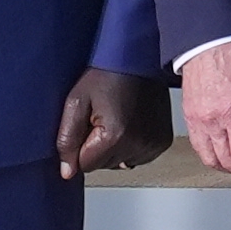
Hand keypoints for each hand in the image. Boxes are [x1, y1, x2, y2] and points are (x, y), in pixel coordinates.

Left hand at [56, 66, 171, 180]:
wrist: (139, 57)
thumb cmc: (107, 74)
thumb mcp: (76, 102)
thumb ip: (67, 139)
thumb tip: (68, 172)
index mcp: (115, 136)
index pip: (85, 165)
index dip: (81, 145)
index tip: (89, 122)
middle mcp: (139, 144)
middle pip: (104, 165)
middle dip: (98, 146)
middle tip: (104, 117)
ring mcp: (153, 144)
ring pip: (121, 163)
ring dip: (115, 147)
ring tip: (119, 118)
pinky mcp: (163, 141)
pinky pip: (139, 157)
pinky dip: (132, 145)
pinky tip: (131, 124)